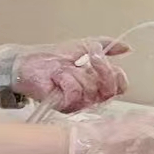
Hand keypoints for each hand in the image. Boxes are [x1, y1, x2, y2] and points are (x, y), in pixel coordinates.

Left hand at [0, 39, 129, 112]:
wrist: (25, 63)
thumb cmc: (50, 56)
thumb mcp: (82, 46)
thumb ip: (106, 46)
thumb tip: (127, 47)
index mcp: (97, 83)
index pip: (120, 85)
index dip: (115, 74)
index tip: (99, 59)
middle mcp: (91, 96)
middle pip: (111, 90)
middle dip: (99, 71)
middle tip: (85, 62)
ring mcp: (79, 104)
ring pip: (93, 89)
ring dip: (76, 73)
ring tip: (62, 71)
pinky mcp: (66, 107)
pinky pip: (77, 93)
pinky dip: (66, 80)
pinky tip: (56, 79)